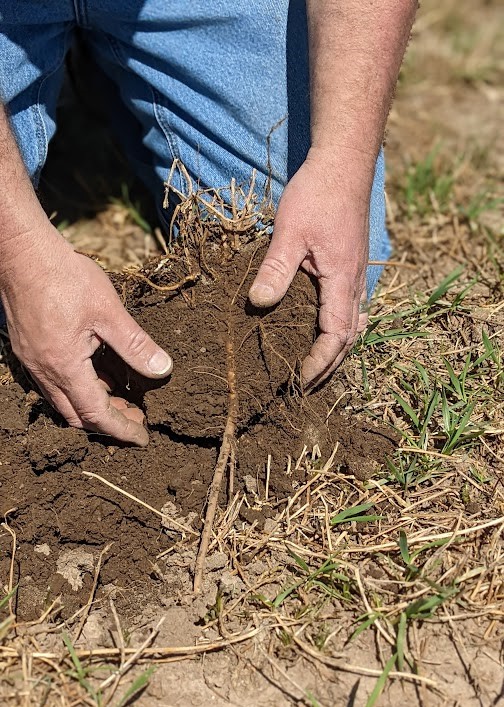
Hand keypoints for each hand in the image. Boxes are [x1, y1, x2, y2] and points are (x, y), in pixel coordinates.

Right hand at [0, 222, 171, 444]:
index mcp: (64, 366)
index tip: (142, 436)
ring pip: (64, 401)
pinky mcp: (30, 349)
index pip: (96, 413)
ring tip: (124, 399)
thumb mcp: (109, 311)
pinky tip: (99, 375)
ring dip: (93, 405)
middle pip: (77, 415)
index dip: (121, 429)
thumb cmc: (64, 277)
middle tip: (138, 417)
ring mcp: (33, 361)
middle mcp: (44, 371)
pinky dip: (80, 388)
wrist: (22, 253)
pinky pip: (54, 383)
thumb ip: (135, 344)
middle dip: (109, 422)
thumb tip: (162, 368)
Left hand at [249, 147, 372, 388]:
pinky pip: (352, 308)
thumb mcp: (290, 231)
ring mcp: (357, 274)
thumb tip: (259, 303)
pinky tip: (325, 330)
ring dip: (337, 350)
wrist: (345, 163)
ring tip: (317, 367)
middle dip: (329, 366)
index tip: (299, 381)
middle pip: (349, 338)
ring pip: (354, 324)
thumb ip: (276, 269)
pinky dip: (341, 329)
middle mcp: (355, 283)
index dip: (319, 362)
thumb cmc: (318, 193)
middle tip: (306, 385)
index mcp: (342, 280)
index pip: (335, 336)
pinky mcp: (352, 265)